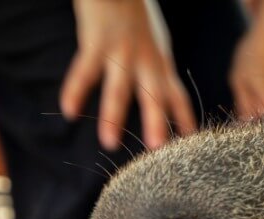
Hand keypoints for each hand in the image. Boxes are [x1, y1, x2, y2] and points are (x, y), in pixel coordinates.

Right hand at [60, 0, 196, 150]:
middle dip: (158, 125)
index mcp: (161, 66)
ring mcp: (121, 53)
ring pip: (118, 88)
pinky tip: (69, 112)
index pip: (179, 99)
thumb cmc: (136, 20)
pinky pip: (84, 71)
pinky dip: (74, 91)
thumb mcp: (156, 49)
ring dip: (114, 116)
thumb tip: (162, 106)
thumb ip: (158, 76)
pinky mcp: (96, 43)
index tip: (194, 150)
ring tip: (109, 143)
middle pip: (155, 97)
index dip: (186, 123)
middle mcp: (146, 63)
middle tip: (159, 154)